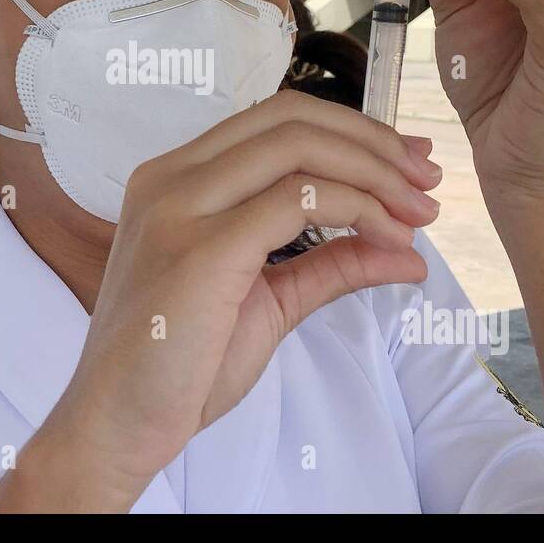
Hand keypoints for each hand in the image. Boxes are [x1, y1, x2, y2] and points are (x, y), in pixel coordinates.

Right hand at [38, 90, 441, 506]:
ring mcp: (180, 206)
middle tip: (427, 180)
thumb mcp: (269, 302)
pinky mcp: (201, 247)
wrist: (116, 424)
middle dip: (373, 142)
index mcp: (177, 179)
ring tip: (418, 212)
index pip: (275, 121)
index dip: (351, 131)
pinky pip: (299, 200)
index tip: (407, 164)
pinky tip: (388, 240)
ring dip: (374, 173)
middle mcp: (172, 177)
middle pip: (291, 118)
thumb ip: (330, 264)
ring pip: (298, 146)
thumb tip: (405, 250)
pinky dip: (358, 210)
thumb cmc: (179, 367)